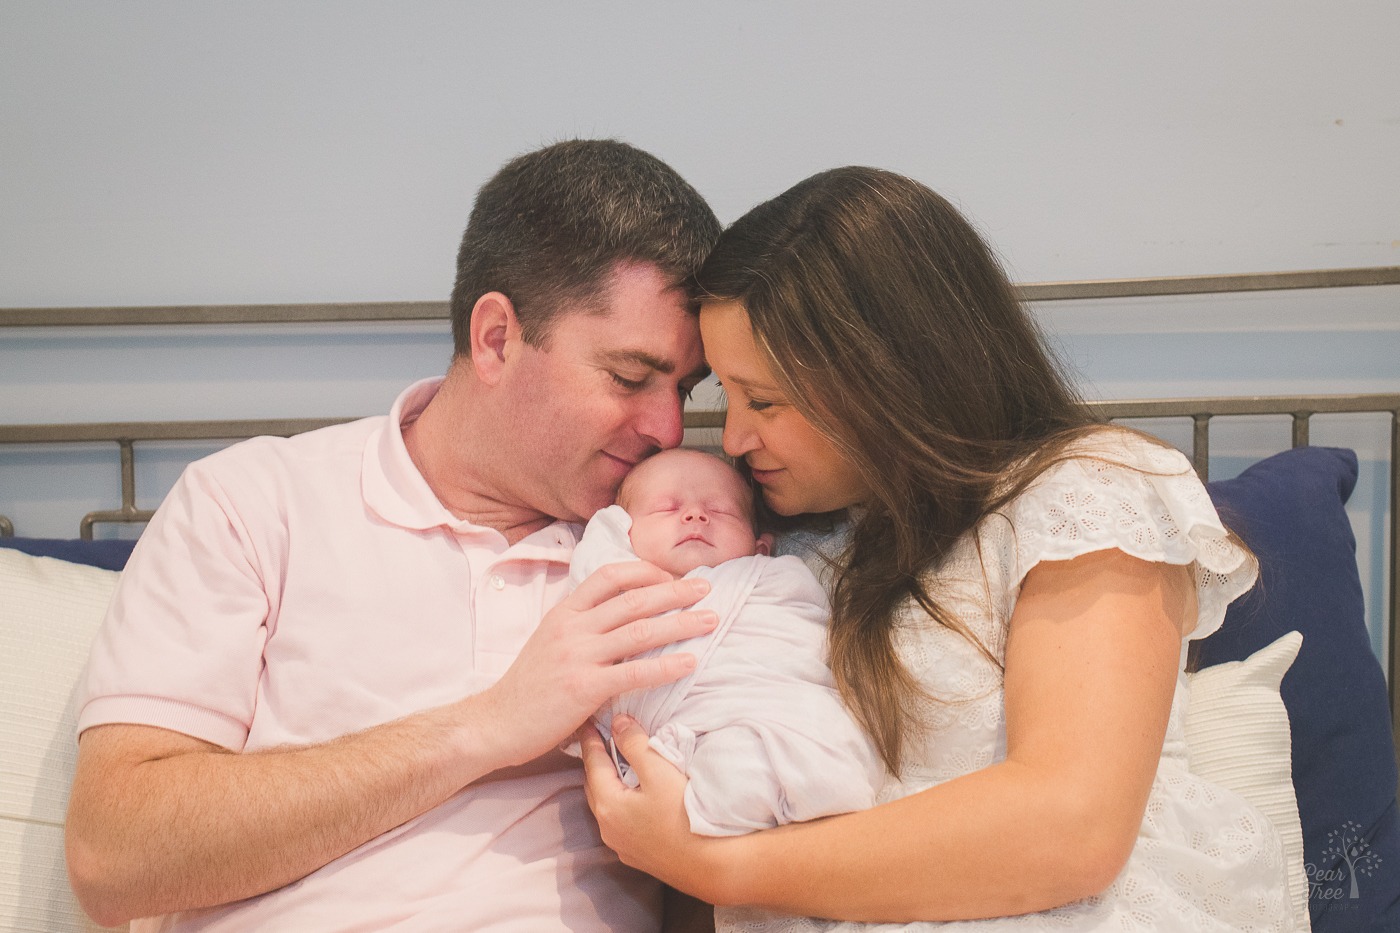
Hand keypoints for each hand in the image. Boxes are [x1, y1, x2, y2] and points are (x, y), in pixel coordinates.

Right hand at [480, 562, 716, 766]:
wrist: (496, 722)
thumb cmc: (528, 687)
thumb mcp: (551, 642)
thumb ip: (584, 628)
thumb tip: (626, 621)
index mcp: (564, 612)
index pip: (609, 576)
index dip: (645, 572)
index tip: (671, 576)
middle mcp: (572, 627)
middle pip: (633, 599)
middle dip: (675, 592)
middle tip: (706, 589)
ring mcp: (578, 656)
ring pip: (639, 631)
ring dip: (680, 623)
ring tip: (710, 620)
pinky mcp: (584, 688)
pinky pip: (634, 673)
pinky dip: (666, 666)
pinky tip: (689, 662)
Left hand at [582, 715, 739, 903]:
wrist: (711, 865)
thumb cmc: (685, 817)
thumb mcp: (660, 773)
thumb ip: (635, 745)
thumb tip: (618, 723)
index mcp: (608, 805)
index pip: (592, 762)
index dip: (590, 739)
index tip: (586, 721)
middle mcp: (607, 828)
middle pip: (594, 785)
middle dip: (596, 761)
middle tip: (600, 739)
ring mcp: (621, 844)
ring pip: (606, 805)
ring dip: (608, 783)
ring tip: (616, 764)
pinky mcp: (637, 854)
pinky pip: (619, 821)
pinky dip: (620, 802)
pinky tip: (634, 796)